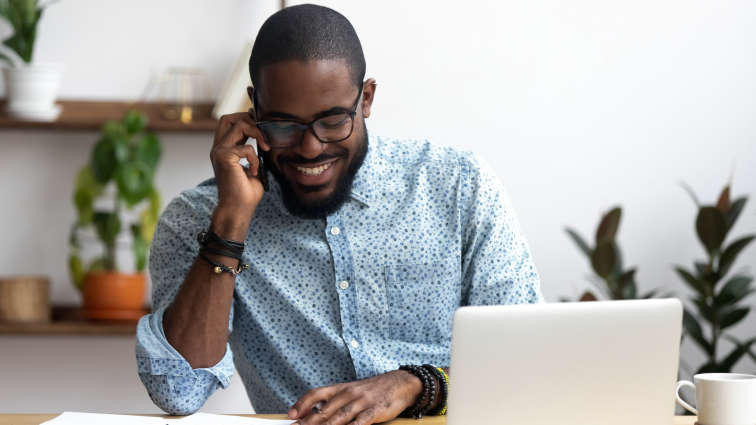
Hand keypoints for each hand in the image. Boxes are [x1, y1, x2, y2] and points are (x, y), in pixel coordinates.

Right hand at [210, 110, 269, 214]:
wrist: (237, 210)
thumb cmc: (246, 193)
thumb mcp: (254, 168)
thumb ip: (255, 153)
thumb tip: (266, 141)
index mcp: (223, 150)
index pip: (228, 123)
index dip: (244, 118)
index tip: (261, 124)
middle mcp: (218, 148)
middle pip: (228, 118)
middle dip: (247, 119)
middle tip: (262, 133)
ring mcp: (219, 152)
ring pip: (238, 125)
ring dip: (257, 133)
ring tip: (265, 149)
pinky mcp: (224, 158)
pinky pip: (247, 148)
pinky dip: (256, 158)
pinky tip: (254, 171)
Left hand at [288, 370, 421, 424]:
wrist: (400, 383)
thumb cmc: (372, 391)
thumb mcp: (351, 391)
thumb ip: (334, 402)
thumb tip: (313, 414)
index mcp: (340, 388)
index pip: (316, 393)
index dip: (302, 404)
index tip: (291, 415)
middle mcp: (348, 394)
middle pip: (324, 410)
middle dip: (308, 422)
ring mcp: (361, 402)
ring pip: (339, 418)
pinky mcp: (374, 411)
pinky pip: (359, 423)